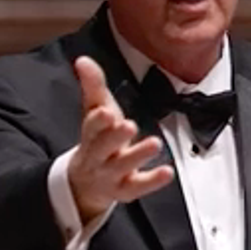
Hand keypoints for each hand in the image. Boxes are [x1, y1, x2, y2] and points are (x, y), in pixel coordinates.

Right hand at [67, 56, 173, 220]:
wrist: (86, 182)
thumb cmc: (97, 139)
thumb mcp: (95, 110)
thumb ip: (93, 85)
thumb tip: (82, 60)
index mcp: (91, 134)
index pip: (91, 126)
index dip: (98, 120)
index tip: (105, 111)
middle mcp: (98, 155)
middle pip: (103, 147)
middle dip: (115, 137)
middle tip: (129, 126)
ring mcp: (111, 174)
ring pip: (122, 166)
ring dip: (138, 155)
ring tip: (155, 144)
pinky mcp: (125, 189)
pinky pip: (138, 186)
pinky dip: (152, 180)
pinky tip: (167, 172)